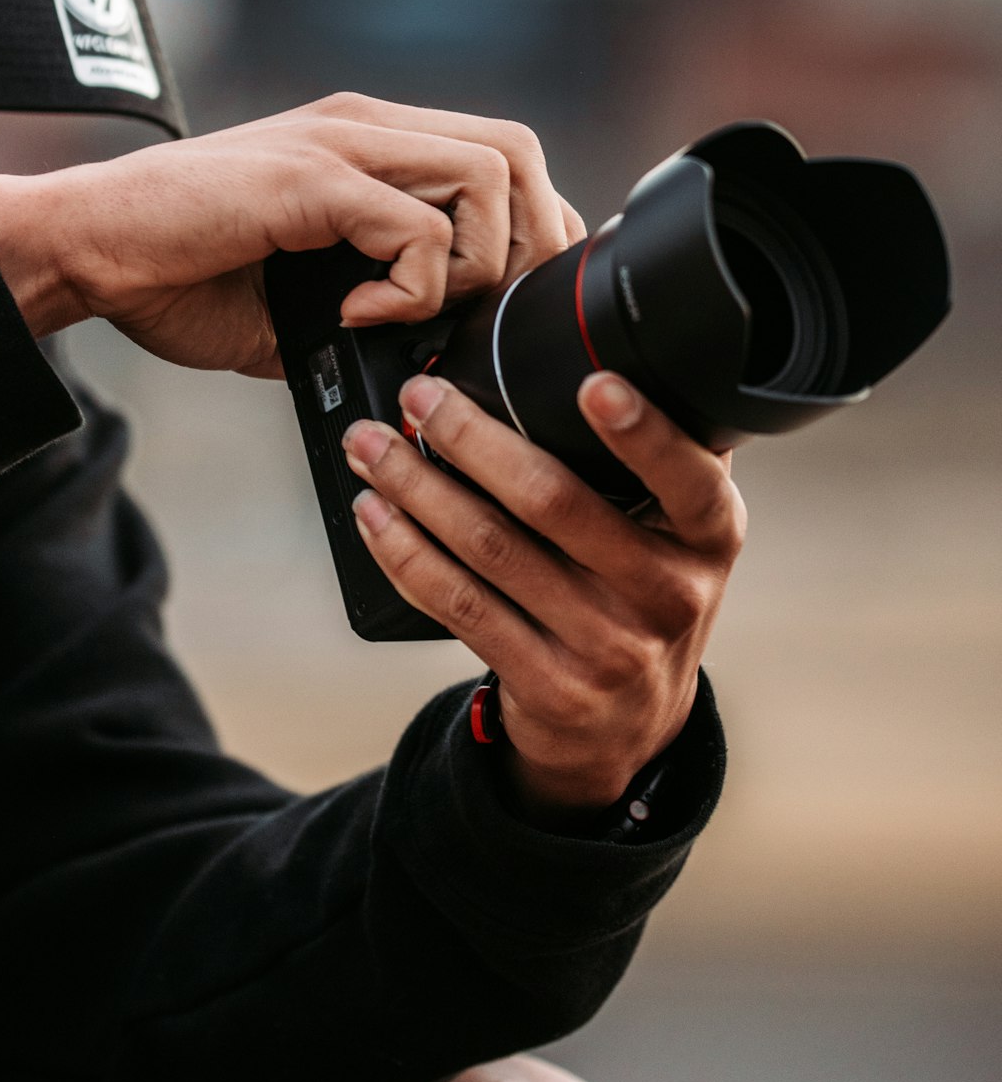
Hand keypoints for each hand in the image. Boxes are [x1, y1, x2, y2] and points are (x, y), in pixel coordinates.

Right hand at [0, 93, 584, 376]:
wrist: (86, 249)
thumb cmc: (184, 275)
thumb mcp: (305, 298)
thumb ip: (378, 309)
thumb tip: (440, 359)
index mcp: (371, 146)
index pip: (505, 160)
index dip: (527, 234)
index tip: (497, 306)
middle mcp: (366, 128)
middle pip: (518, 153)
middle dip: (527, 246)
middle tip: (478, 315)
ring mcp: (340, 144)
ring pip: (489, 176)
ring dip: (472, 266)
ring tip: (409, 311)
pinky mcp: (311, 179)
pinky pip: (418, 229)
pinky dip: (409, 292)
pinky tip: (352, 317)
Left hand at [342, 371, 745, 823]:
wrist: (629, 728)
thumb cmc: (645, 595)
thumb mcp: (683, 534)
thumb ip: (661, 460)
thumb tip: (609, 352)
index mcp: (710, 537)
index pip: (688, 478)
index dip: (643, 432)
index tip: (592, 382)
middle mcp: (667, 594)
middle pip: (554, 502)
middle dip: (470, 438)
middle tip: (419, 397)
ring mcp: (607, 647)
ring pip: (490, 550)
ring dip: (417, 489)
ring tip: (372, 446)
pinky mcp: (547, 684)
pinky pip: (460, 606)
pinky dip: (406, 554)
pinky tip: (377, 517)